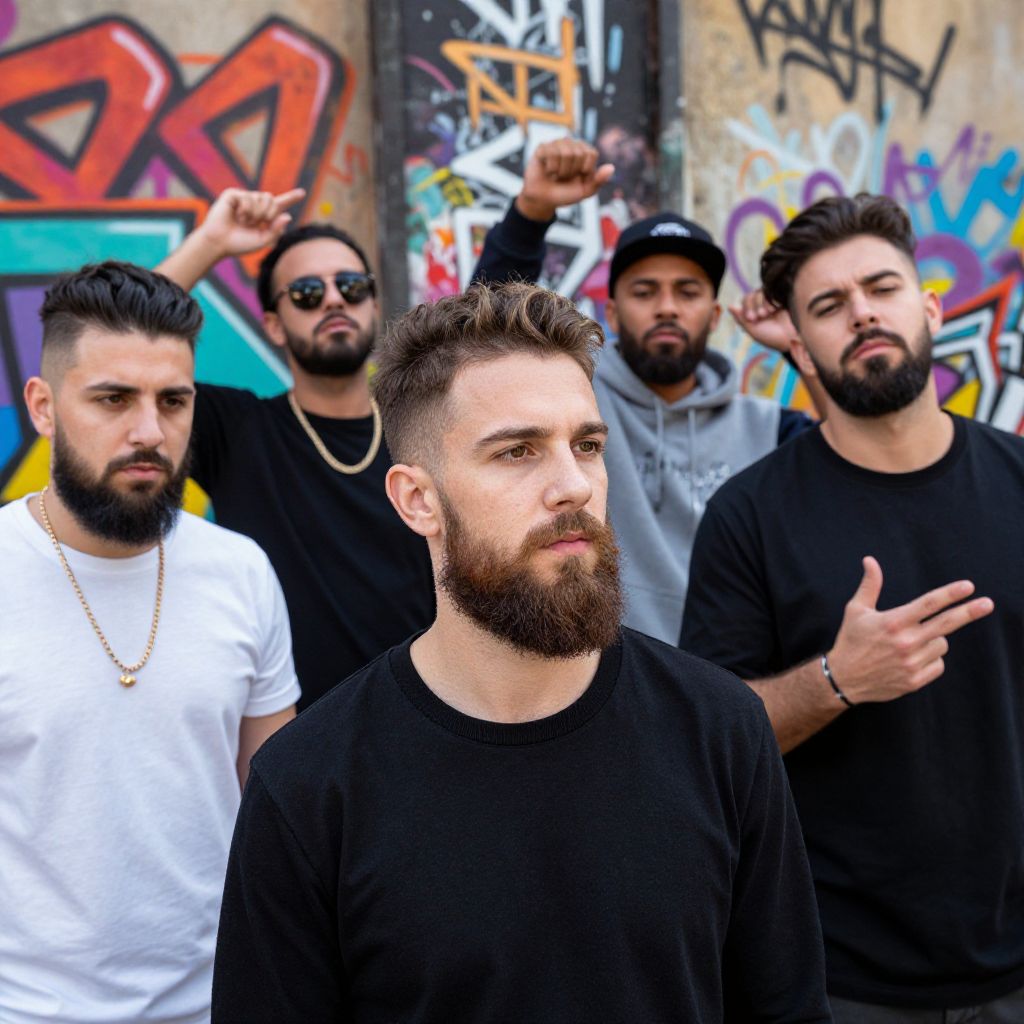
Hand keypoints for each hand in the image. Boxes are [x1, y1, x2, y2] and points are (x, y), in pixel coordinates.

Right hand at [197, 187, 305, 258]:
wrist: (219, 243)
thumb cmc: (239, 244)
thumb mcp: (263, 241)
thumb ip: (276, 230)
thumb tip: (287, 216)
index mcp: (263, 216)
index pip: (279, 205)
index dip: (291, 198)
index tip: (302, 193)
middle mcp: (254, 205)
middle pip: (272, 199)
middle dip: (269, 213)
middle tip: (257, 223)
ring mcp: (243, 198)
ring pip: (262, 197)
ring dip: (256, 213)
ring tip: (244, 221)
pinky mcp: (233, 194)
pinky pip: (248, 197)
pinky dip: (245, 209)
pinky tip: (236, 215)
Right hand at [515, 139, 613, 222]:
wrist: (544, 201)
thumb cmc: (565, 194)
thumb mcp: (585, 191)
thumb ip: (598, 181)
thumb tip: (611, 168)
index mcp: (584, 152)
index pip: (591, 153)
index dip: (585, 169)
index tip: (579, 177)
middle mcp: (571, 145)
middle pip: (578, 153)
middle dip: (571, 172)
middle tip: (564, 177)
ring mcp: (556, 145)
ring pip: (565, 153)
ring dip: (561, 171)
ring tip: (556, 175)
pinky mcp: (542, 148)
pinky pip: (551, 153)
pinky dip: (550, 168)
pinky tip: (547, 170)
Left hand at [729, 289, 797, 354]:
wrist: (793, 337)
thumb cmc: (773, 337)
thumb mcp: (753, 330)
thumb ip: (741, 318)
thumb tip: (729, 305)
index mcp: (756, 314)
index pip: (744, 301)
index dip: (745, 307)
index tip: (751, 318)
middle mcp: (763, 306)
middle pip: (749, 295)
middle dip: (751, 305)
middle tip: (758, 316)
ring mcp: (773, 301)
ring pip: (759, 291)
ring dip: (760, 302)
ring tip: (767, 313)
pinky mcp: (782, 296)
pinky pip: (769, 289)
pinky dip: (768, 299)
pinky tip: (774, 309)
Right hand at [826, 557, 993, 703]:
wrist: (843, 679)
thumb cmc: (850, 640)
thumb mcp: (855, 610)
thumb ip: (869, 585)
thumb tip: (870, 560)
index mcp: (892, 622)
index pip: (928, 604)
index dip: (950, 594)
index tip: (968, 587)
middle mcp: (905, 642)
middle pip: (946, 623)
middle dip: (969, 612)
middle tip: (988, 604)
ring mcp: (911, 663)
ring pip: (941, 644)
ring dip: (933, 640)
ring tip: (911, 643)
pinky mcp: (915, 681)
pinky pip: (938, 664)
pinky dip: (931, 659)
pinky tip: (913, 659)